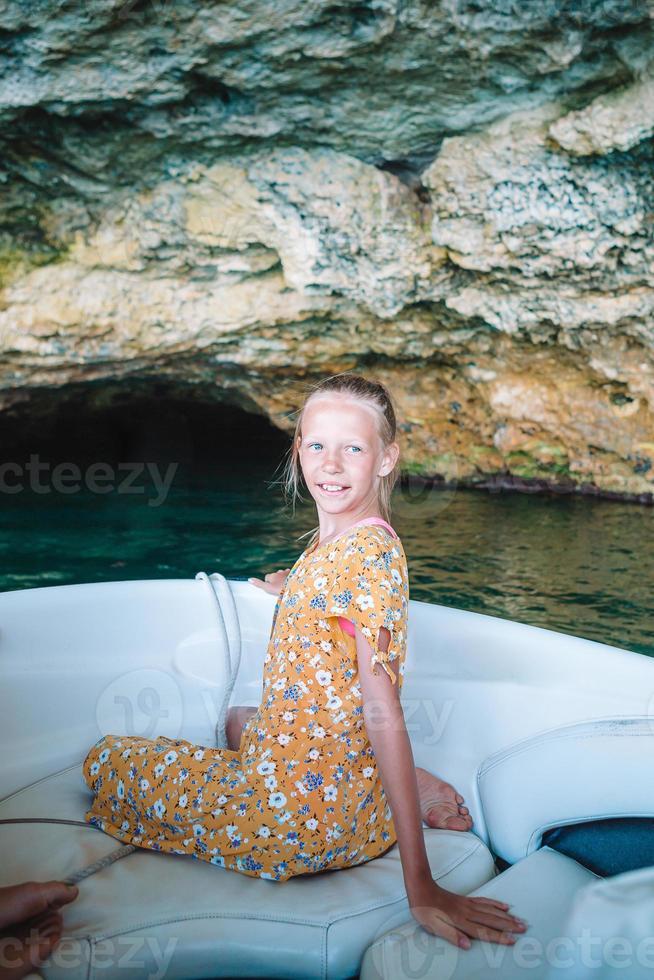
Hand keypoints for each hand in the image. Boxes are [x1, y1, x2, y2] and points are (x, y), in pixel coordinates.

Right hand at [247, 568, 290, 595]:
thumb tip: (249, 579)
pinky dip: (289, 577)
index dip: (267, 582)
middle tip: (277, 587)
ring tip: (284, 585)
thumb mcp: (267, 588)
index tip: (270, 587)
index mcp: (272, 575)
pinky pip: (290, 574)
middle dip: (275, 579)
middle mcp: (278, 572)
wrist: (294, 587)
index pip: (267, 577)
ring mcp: (286, 572)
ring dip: (282, 578)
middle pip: (275, 575)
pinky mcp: (294, 574)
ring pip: (282, 574)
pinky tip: (291, 582)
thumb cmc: (280, 589)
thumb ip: (258, 584)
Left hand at [408, 879, 527, 949]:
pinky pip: (484, 901)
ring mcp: (468, 904)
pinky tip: (504, 905)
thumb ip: (451, 935)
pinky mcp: (466, 899)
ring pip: (491, 910)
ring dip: (506, 915)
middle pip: (492, 920)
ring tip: (519, 919)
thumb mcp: (433, 927)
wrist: (421, 888)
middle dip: (508, 925)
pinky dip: (495, 903)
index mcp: (461, 921)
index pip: (484, 931)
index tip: (513, 940)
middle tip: (523, 928)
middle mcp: (467, 912)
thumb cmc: (425, 911)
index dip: (499, 936)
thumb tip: (468, 945)